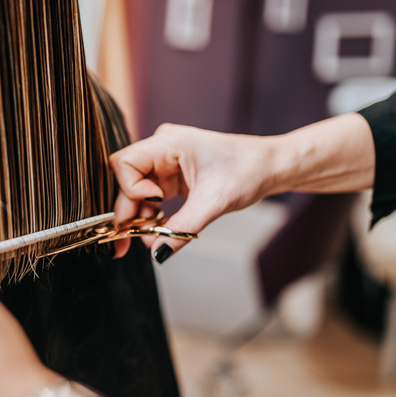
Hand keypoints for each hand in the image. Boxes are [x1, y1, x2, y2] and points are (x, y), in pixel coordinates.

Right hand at [109, 123, 280, 261]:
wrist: (271, 167)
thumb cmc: (248, 170)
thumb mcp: (214, 203)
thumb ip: (182, 229)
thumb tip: (156, 253)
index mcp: (168, 143)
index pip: (124, 163)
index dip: (130, 189)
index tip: (156, 205)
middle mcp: (161, 149)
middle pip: (126, 180)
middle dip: (127, 212)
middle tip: (126, 244)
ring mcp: (165, 163)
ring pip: (134, 190)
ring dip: (139, 216)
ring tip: (151, 237)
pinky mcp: (171, 177)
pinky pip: (148, 196)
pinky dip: (150, 214)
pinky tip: (158, 228)